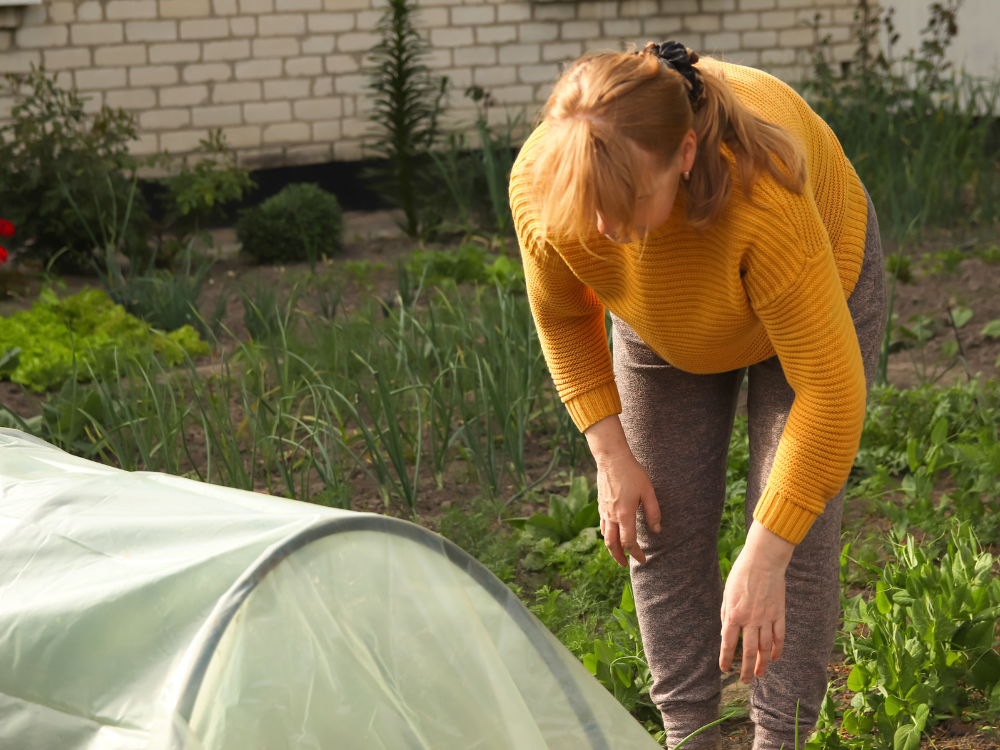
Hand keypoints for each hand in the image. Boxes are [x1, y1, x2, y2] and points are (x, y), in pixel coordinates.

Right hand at [585, 415, 660, 566]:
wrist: (611, 458)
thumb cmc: (632, 473)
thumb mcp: (648, 491)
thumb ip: (653, 512)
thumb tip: (657, 530)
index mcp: (624, 515)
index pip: (629, 542)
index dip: (636, 553)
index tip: (643, 559)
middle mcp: (612, 516)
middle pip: (612, 544)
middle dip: (619, 557)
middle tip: (625, 565)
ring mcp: (604, 510)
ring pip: (605, 536)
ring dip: (611, 548)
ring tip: (618, 554)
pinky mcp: (600, 504)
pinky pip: (602, 525)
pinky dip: (607, 534)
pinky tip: (612, 534)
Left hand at [719, 521, 793, 682]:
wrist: (764, 560)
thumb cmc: (741, 575)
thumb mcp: (727, 594)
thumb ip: (726, 616)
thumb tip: (726, 635)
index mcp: (734, 614)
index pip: (728, 643)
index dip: (726, 659)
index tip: (724, 670)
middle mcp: (751, 619)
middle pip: (748, 651)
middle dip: (745, 668)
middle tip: (743, 680)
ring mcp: (767, 618)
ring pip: (765, 647)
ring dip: (762, 663)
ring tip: (759, 675)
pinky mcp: (779, 614)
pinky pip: (780, 636)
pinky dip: (778, 649)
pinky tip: (775, 658)